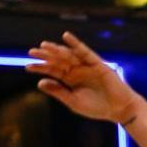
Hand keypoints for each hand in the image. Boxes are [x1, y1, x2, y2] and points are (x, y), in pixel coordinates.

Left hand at [26, 32, 143, 125]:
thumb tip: (40, 82)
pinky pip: (85, 52)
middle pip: (58, 60)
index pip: (53, 71)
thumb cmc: (97, 107)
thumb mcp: (73, 101)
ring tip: (44, 46)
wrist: (119, 109)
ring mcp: (87, 66)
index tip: (27, 66)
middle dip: (45, 56)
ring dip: (57, 49)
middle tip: (31, 52)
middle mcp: (77, 71)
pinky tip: (66, 37)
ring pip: (69, 55)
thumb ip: (58, 92)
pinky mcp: (98, 64)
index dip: (40, 68)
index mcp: (70, 80)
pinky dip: (76, 44)